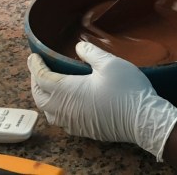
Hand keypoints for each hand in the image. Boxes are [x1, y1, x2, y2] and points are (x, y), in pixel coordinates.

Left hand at [27, 41, 176, 160]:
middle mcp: (65, 109)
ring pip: (48, 111)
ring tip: (49, 85)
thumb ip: (91, 53)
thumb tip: (78, 47)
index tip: (33, 56)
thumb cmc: (127, 90)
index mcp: (67, 91)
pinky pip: (60, 120)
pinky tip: (65, 103)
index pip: (42, 78)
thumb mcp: (110, 63)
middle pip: (39, 96)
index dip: (35, 66)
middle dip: (35, 81)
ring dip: (44, 97)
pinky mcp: (83, 130)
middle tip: (38, 69)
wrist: (143, 119)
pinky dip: (55, 109)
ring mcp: (73, 123)